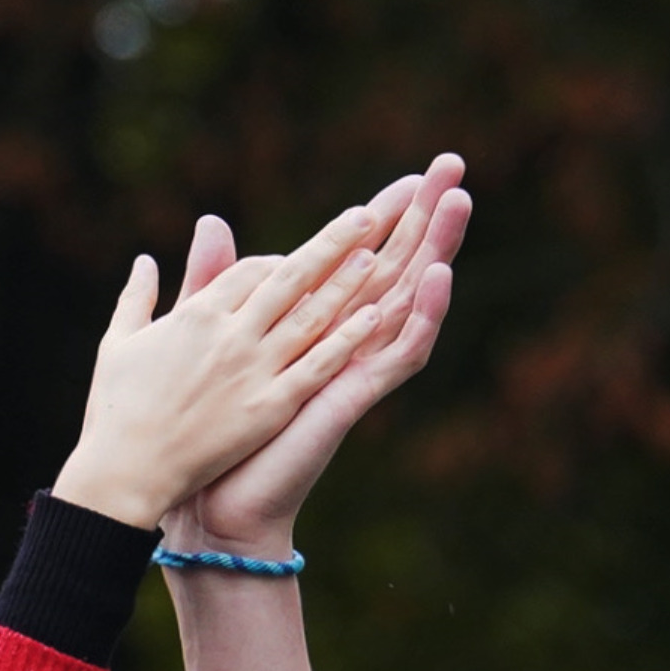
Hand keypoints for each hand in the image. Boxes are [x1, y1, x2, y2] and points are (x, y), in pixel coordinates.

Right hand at [49, 188, 408, 530]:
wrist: (126, 473)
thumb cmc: (115, 411)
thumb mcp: (120, 341)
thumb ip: (138, 297)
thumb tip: (146, 261)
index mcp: (195, 314)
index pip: (248, 271)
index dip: (276, 261)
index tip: (296, 258)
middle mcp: (231, 333)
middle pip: (290, 277)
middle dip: (331, 244)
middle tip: (367, 217)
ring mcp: (254, 369)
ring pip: (312, 314)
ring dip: (347, 282)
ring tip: (378, 257)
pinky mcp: (270, 405)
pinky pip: (318, 365)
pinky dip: (346, 339)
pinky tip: (374, 318)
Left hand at [163, 155, 469, 559]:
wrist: (212, 505)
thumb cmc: (212, 433)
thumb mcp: (211, 339)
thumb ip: (216, 281)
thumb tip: (211, 221)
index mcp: (312, 327)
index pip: (360, 258)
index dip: (385, 218)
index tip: (407, 174)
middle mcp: (342, 343)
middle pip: (396, 268)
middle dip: (423, 217)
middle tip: (451, 164)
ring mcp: (353, 370)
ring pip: (409, 301)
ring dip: (437, 250)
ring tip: (458, 201)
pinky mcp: (352, 398)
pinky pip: (398, 354)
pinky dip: (421, 315)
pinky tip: (438, 274)